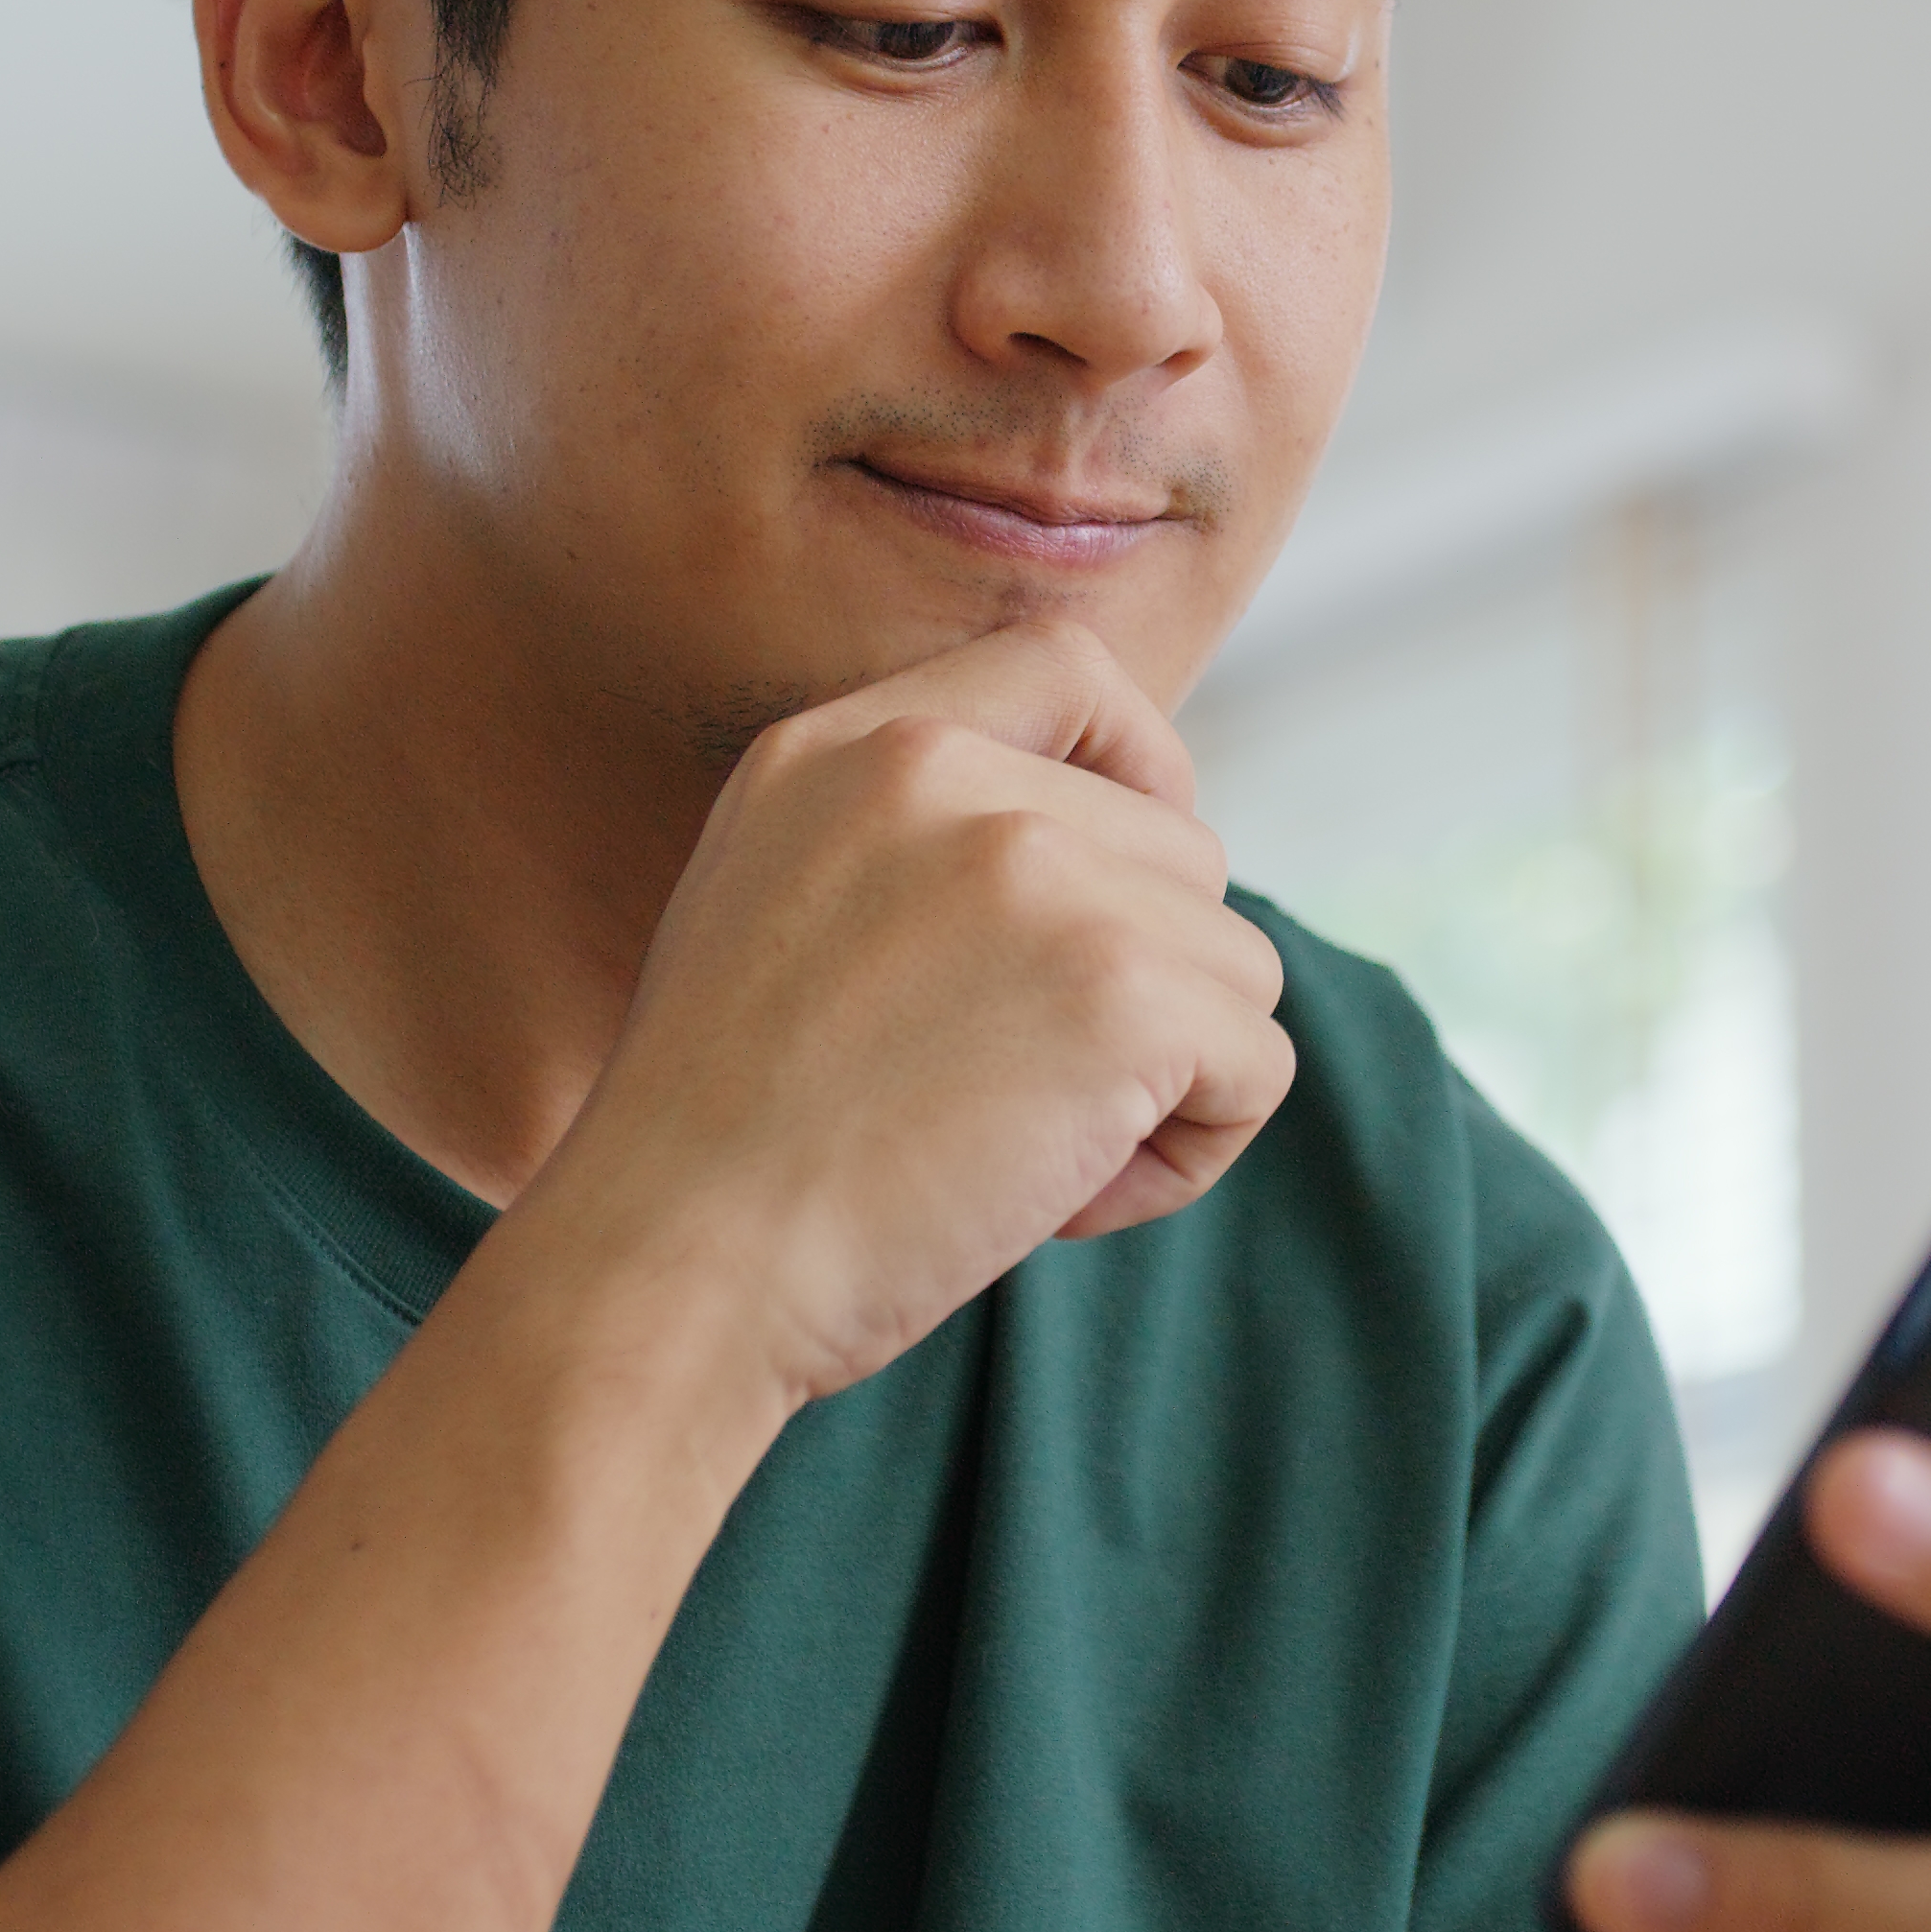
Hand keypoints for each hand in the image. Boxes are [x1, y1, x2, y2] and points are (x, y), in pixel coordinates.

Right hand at [511, 620, 1293, 1406]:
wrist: (674, 1264)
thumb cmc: (721, 1146)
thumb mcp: (778, 909)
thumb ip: (920, 849)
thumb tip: (1115, 871)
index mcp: (849, 747)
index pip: (1067, 667)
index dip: (1142, 766)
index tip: (1125, 887)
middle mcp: (944, 776)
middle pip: (1182, 851)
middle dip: (1140, 987)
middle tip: (1009, 1103)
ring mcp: (1039, 872)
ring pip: (1233, 963)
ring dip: (1168, 1082)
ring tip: (1018, 1157)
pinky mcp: (1120, 990)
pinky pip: (1256, 1067)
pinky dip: (1186, 1157)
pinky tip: (1058, 1202)